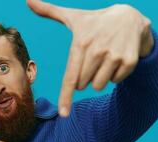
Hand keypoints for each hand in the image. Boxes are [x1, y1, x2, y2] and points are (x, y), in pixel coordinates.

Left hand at [27, 0, 153, 116]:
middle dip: (85, 76)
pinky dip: (113, 75)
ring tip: (103, 58)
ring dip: (98, 77)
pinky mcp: (129, 61)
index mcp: (80, 44)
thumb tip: (27, 0)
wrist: (130, 17)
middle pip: (83, 84)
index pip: (70, 77)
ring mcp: (114, 56)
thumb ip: (49, 11)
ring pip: (98, 85)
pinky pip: (115, 81)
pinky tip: (115, 58)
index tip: (63, 114)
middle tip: (92, 58)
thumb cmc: (94, 21)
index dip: (66, 97)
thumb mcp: (73, 16)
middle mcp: (97, 51)